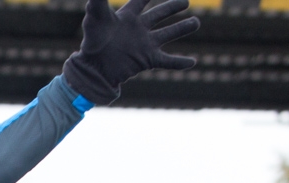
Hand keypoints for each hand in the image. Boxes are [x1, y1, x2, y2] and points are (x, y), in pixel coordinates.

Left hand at [64, 0, 198, 105]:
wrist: (93, 69)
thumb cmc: (92, 41)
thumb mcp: (96, 16)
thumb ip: (99, 0)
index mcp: (127, 17)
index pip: (141, 0)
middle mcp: (138, 29)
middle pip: (159, 14)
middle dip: (172, 7)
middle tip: (185, 2)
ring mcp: (144, 45)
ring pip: (168, 34)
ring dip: (182, 29)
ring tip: (196, 23)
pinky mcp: (146, 60)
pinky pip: (167, 61)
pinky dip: (179, 62)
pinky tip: (192, 62)